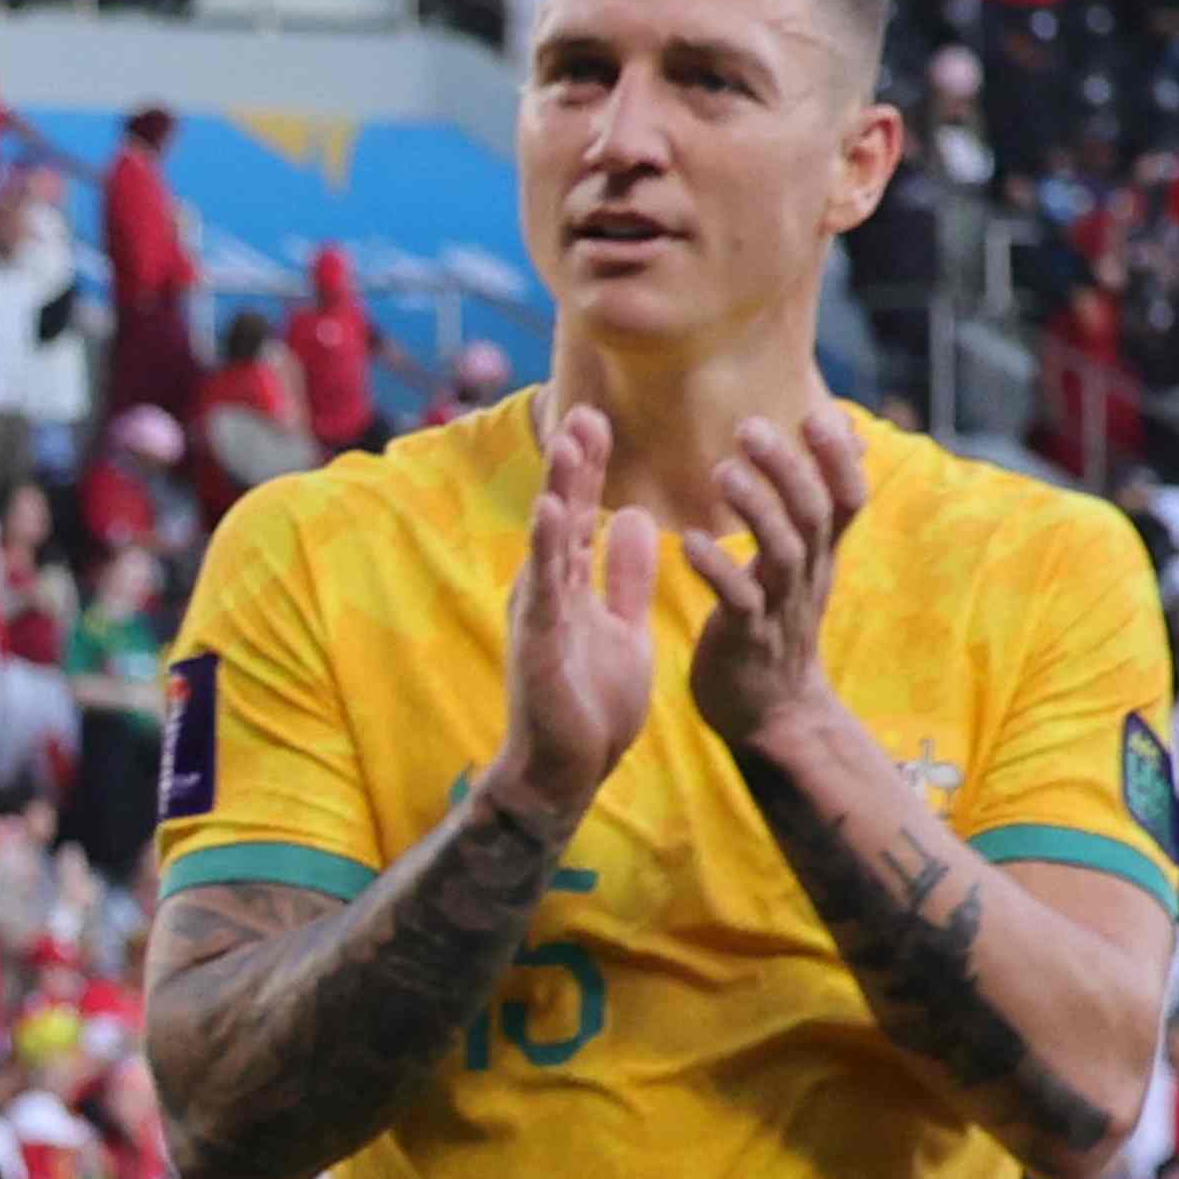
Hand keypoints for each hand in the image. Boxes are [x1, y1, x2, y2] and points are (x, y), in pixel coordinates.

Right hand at [495, 393, 665, 823]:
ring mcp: (538, 612)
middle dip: (572, 463)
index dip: (588, 467)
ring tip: (568, 442)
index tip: (599, 418)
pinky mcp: (537, 639)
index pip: (577, 513)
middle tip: (583, 409)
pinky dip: (544, 545)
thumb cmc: (590, 703)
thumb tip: (641, 518)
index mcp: (566, 584)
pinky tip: (549, 509)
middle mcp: (545, 589)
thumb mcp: (622, 624)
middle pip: (558, 513)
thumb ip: (628, 574)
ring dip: (558, 488)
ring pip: (548, 539)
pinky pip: (543, 585)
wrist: (568, 769)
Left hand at [670, 402, 859, 748]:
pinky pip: (738, 600)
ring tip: (721, 472)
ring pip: (781, 550)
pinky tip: (689, 543)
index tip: (819, 413)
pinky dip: (717, 569)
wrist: (772, 714)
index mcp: (818, 556)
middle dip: (786, 467)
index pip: (847, 498)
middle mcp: (807, 575)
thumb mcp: (803, 568)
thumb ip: (813, 513)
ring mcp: (779, 606)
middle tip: (749, 427)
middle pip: (813, 513)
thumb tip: (843, 451)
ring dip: (754, 508)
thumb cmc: (776, 628)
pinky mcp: (746, 638)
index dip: (838, 458)